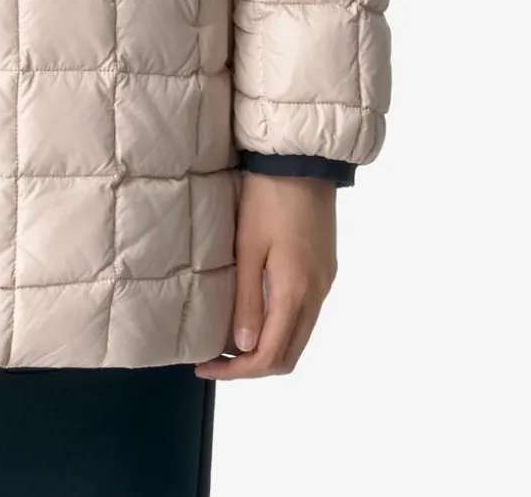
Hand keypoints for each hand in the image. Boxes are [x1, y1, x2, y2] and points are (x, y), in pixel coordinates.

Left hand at [195, 171, 338, 380]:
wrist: (302, 159)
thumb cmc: (268, 198)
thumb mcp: (249, 247)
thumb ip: (247, 299)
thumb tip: (244, 346)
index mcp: (296, 292)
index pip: (271, 356)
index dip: (238, 371)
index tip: (206, 366)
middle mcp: (317, 294)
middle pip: (289, 355)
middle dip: (252, 366)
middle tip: (216, 358)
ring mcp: (324, 282)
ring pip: (299, 337)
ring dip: (267, 347)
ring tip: (229, 339)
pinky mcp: (324, 269)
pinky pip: (305, 314)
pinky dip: (280, 326)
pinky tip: (255, 314)